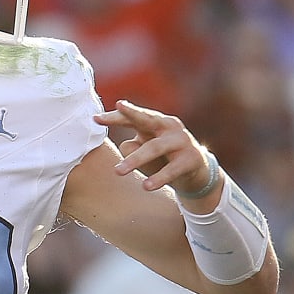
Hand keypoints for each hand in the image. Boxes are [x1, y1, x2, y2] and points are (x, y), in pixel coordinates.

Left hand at [94, 100, 216, 199]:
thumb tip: (125, 145)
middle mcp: (168, 127)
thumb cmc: (164, 158)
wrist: (198, 172)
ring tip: (118, 171)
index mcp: (155, 123)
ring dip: (136, 159)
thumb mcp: (146, 150)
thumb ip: (132, 147)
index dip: (115, 117)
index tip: (95, 118)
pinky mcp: (191, 159)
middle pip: (148, 118)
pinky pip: (172, 169)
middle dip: (132, 112)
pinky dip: (159, 178)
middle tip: (119, 107)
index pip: (133, 117)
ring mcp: (181, 141)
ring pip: (155, 148)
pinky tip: (146, 186)